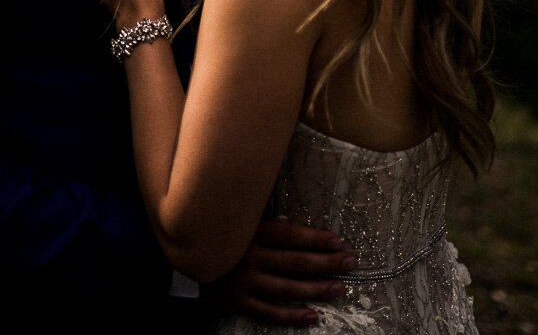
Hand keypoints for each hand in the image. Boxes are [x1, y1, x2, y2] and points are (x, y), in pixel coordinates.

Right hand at [216, 219, 353, 327]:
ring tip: (338, 287)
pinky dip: (292, 316)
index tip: (338, 241)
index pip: (290, 236)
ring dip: (315, 289)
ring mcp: (244, 282)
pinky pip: (270, 312)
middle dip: (326, 263)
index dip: (316, 238)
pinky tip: (312, 315)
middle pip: (295, 262)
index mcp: (250, 233)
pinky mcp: (239, 301)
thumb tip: (301, 226)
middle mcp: (249, 258)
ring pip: (287, 288)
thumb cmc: (221, 235)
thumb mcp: (239, 221)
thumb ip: (266, 222)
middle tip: (349, 262)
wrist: (188, 256)